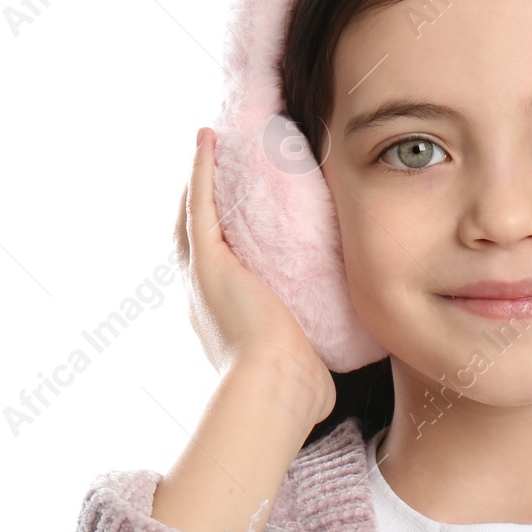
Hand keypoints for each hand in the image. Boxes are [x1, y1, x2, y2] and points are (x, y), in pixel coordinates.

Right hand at [174, 128, 335, 421]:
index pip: (224, 267)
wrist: (274, 391)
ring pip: (196, 214)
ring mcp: (204, 277)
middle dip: (209, 199)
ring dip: (203, 176)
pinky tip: (207, 138)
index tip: (239, 214)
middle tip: (221, 164)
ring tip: (215, 142)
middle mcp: (205, 297)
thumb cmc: (297, 393)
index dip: (227, 237)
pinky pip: (200, 205)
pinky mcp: (208, 262)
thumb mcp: (308, 369)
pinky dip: (202, 170)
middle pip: (202, 234)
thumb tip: (335, 364)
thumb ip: (315, 359)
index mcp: (226, 321)